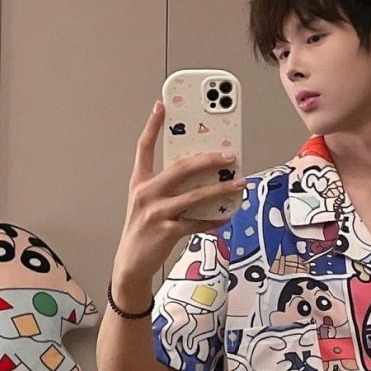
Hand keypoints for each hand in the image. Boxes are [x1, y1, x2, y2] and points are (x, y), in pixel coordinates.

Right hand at [115, 100, 246, 282]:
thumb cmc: (143, 230)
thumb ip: (168, 188)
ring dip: (221, 190)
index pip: (144, 147)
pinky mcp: (166, 232)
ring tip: (239, 184)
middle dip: (208, 159)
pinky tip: (226, 216)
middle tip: (230, 154)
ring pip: (195, 196)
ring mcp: (156, 213)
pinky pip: (196, 223)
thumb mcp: (148, 204)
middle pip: (180, 168)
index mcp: (140, 182)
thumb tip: (202, 178)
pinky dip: (213, 220)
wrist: (130, 264)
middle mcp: (146, 193)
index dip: (152, 125)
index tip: (161, 105)